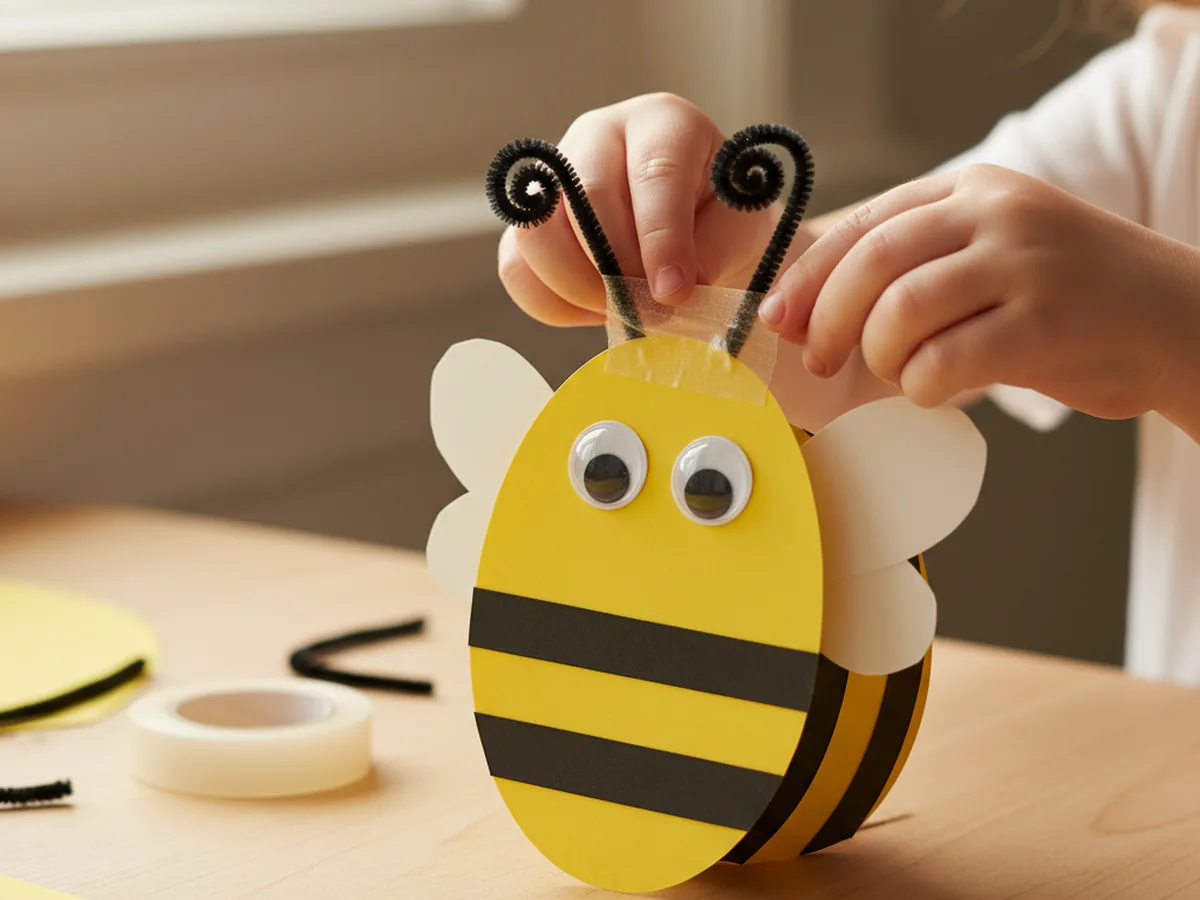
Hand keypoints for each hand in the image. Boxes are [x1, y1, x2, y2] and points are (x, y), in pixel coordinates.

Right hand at [497, 93, 788, 325]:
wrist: (691, 222)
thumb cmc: (718, 217)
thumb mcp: (738, 227)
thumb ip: (713, 253)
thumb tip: (671, 294)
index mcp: (663, 122)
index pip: (655, 172)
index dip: (661, 237)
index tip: (673, 293)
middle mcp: (598, 135)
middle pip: (584, 196)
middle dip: (615, 267)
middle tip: (645, 310)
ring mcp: (554, 176)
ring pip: (536, 233)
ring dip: (577, 287)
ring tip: (619, 311)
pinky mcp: (528, 221)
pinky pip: (515, 267)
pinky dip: (551, 303)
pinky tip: (591, 310)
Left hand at [758, 164, 1199, 421]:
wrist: (1178, 320)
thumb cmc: (1066, 298)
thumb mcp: (991, 253)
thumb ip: (915, 266)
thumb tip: (808, 307)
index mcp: (975, 189)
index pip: (866, 224)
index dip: (809, 275)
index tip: (776, 315)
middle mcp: (998, 214)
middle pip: (873, 261)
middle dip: (829, 317)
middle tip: (819, 356)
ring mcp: (1025, 265)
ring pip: (901, 311)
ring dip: (879, 355)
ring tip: (899, 371)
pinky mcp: (1044, 324)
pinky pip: (943, 362)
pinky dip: (920, 386)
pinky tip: (936, 388)